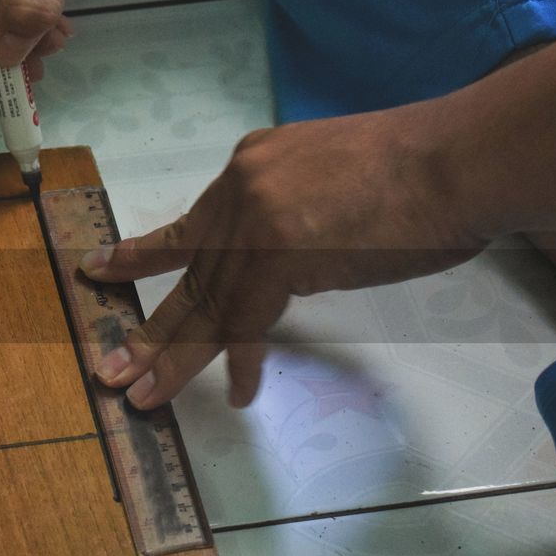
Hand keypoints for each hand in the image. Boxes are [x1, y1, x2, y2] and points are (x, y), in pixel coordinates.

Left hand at [79, 101, 485, 409]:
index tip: (100, 269)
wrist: (456, 159)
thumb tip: (289, 248)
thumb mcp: (332, 173)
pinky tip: (240, 395)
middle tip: (108, 366)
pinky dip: (246, 362)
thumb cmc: (417, 170)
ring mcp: (255, 222)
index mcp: (250, 165)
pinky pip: (250, 323)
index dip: (143, 253)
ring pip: (207, 305)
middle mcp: (240, 190)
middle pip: (189, 274)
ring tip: (141, 396)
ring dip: (175, 359)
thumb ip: (291, 208)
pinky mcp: (279, 256)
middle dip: (148, 328)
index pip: (193, 225)